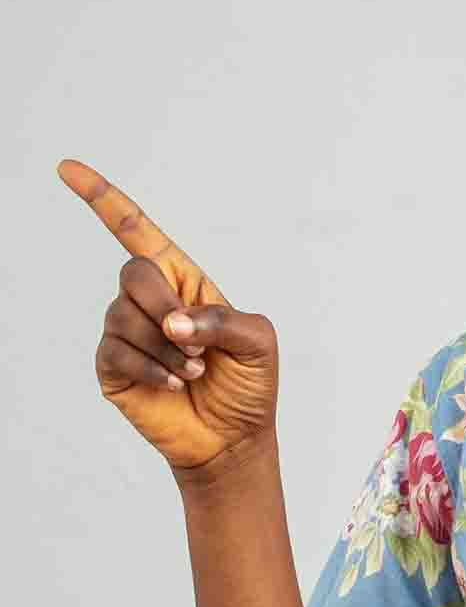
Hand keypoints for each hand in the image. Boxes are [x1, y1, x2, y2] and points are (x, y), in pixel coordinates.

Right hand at [58, 157, 279, 473]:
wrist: (233, 438)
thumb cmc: (248, 384)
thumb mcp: (258, 343)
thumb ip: (224, 321)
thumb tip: (173, 323)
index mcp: (182, 280)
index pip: (135, 231)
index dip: (102, 199)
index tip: (67, 169)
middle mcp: (149, 300)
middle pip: (133, 273)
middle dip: (165, 306)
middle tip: (196, 344)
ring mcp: (126, 332)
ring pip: (124, 316)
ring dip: (167, 349)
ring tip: (194, 373)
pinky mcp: (112, 367)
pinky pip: (118, 352)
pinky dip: (152, 370)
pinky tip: (174, 385)